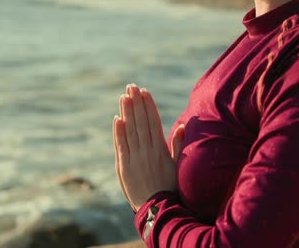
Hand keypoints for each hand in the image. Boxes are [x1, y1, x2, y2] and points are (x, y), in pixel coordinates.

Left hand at [112, 83, 185, 211]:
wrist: (158, 211)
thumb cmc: (171, 189)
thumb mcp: (178, 166)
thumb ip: (178, 145)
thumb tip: (181, 126)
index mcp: (161, 150)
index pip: (153, 122)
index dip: (149, 106)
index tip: (145, 92)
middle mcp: (147, 152)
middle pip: (140, 122)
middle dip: (136, 103)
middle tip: (132, 87)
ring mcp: (135, 159)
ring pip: (130, 131)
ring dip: (126, 112)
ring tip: (124, 97)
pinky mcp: (124, 167)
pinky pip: (121, 146)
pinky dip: (118, 132)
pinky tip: (117, 119)